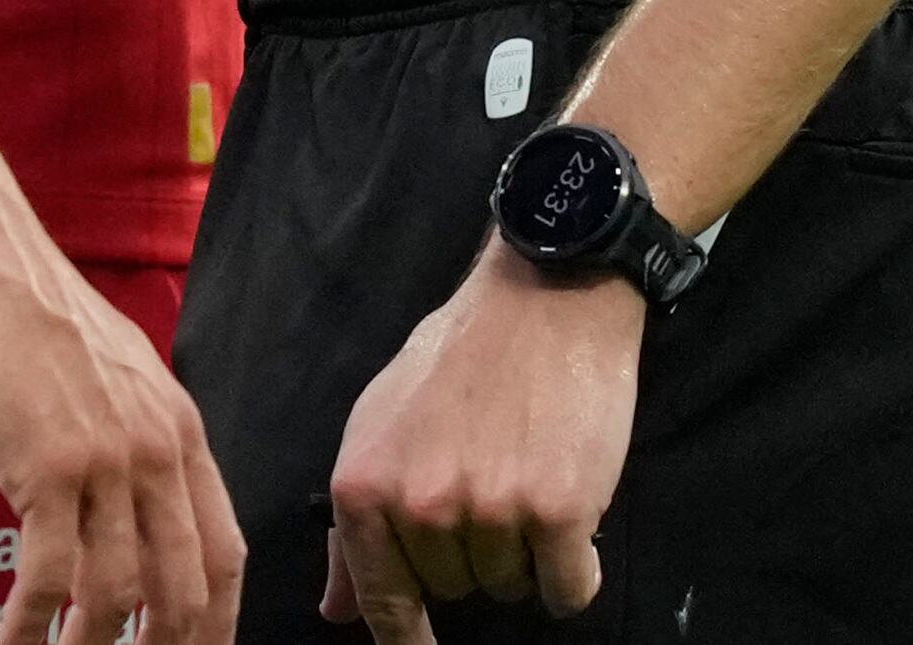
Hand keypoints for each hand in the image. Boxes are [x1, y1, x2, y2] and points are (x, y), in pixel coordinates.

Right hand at [0, 211, 243, 644]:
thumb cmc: (33, 312)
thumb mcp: (117, 372)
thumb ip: (138, 433)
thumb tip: (136, 498)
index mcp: (180, 431)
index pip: (224, 552)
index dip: (216, 619)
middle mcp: (156, 451)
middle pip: (184, 588)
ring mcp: (106, 460)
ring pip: (118, 592)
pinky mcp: (47, 464)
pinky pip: (50, 574)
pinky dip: (32, 625)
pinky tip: (11, 642)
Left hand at [318, 248, 643, 634]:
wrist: (543, 301)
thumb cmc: (458, 361)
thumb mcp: (380, 427)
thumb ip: (357, 525)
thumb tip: (336, 611)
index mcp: (363, 486)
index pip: (381, 600)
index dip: (405, 638)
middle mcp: (419, 506)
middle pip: (454, 591)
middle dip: (474, 553)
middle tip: (489, 478)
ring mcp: (489, 511)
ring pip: (510, 589)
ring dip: (525, 553)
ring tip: (524, 474)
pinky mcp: (558, 512)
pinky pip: (567, 590)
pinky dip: (576, 568)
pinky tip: (571, 508)